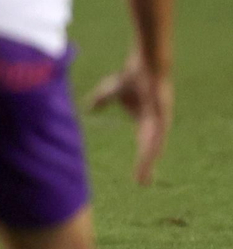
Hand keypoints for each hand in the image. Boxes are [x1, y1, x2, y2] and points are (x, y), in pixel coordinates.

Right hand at [87, 50, 173, 185]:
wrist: (144, 65)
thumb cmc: (131, 76)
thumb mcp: (109, 91)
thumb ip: (100, 100)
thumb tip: (87, 107)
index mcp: (145, 121)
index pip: (143, 145)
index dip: (141, 161)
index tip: (138, 178)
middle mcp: (154, 125)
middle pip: (149, 150)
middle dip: (145, 167)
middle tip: (142, 183)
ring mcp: (160, 122)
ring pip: (153, 146)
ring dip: (148, 162)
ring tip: (144, 178)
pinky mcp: (162, 117)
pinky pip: (157, 135)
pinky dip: (153, 148)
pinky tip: (150, 158)